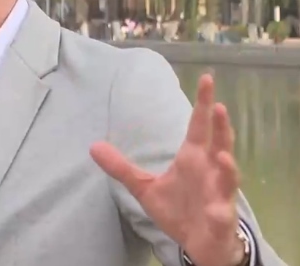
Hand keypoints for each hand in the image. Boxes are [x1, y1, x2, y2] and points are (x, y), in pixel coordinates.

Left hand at [90, 74, 245, 265]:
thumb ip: (121, 167)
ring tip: (222, 155)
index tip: (206, 79)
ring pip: (228, 176)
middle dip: (221, 126)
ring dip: (228, 166)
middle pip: (219, 143)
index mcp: (193, 158)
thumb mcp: (143, 187)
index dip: (203, 104)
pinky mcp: (221, 217)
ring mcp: (219, 193)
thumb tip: (93, 146)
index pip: (199, 126)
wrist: (197, 243)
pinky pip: (222, 213)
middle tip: (219, 105)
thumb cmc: (177, 209)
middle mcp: (210, 170)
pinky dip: (221, 210)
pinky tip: (218, 209)